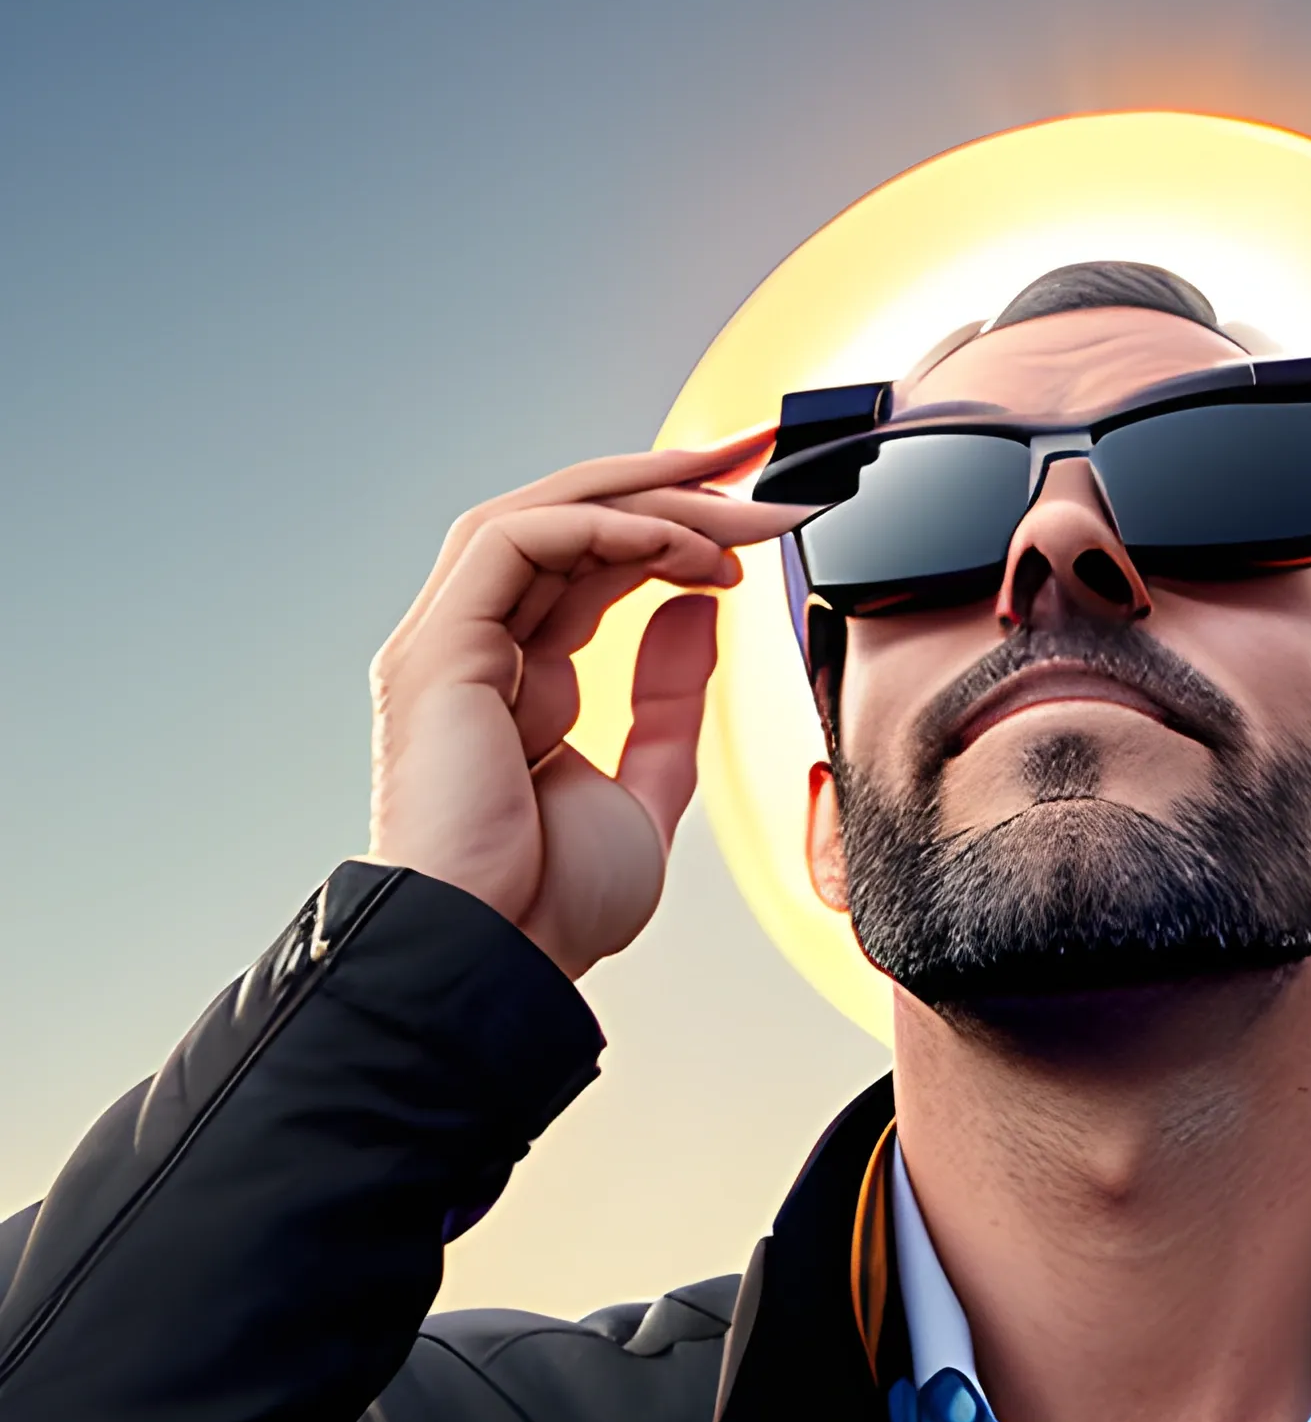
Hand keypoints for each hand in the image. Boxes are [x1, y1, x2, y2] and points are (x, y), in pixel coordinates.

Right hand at [368, 435, 805, 978]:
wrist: (495, 963)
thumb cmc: (548, 905)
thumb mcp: (647, 791)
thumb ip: (670, 701)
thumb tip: (699, 608)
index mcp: (521, 680)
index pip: (595, 565)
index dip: (676, 524)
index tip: (760, 512)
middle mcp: (479, 646)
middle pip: (574, 522)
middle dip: (671, 480)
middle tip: (761, 458)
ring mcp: (450, 642)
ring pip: (547, 514)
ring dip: (649, 494)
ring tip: (738, 498)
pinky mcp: (439, 648)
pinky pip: (520, 542)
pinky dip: (608, 530)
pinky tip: (685, 548)